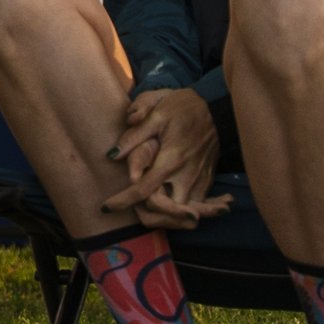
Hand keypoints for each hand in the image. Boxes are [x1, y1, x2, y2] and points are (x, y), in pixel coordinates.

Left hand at [103, 89, 232, 230]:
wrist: (216, 107)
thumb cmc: (181, 107)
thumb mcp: (156, 112)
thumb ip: (134, 135)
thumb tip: (113, 155)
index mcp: (172, 159)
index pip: (144, 190)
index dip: (123, 202)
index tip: (106, 207)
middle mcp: (188, 175)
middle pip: (167, 212)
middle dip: (148, 216)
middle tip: (131, 209)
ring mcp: (201, 180)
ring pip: (184, 216)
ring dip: (166, 217)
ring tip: (146, 210)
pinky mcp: (208, 181)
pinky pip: (195, 207)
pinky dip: (181, 213)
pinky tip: (166, 206)